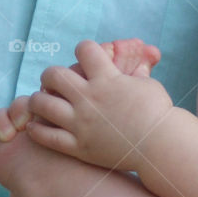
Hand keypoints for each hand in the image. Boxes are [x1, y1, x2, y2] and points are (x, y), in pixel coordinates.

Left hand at [24, 39, 172, 170]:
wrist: (160, 147)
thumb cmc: (159, 115)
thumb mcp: (148, 86)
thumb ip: (135, 73)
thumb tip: (142, 57)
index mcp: (107, 79)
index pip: (84, 49)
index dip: (84, 49)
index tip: (85, 58)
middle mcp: (89, 98)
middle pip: (53, 74)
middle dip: (51, 75)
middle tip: (54, 82)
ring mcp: (81, 123)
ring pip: (42, 104)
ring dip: (39, 100)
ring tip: (44, 102)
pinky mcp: (79, 146)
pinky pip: (47, 136)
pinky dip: (37, 130)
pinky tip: (36, 126)